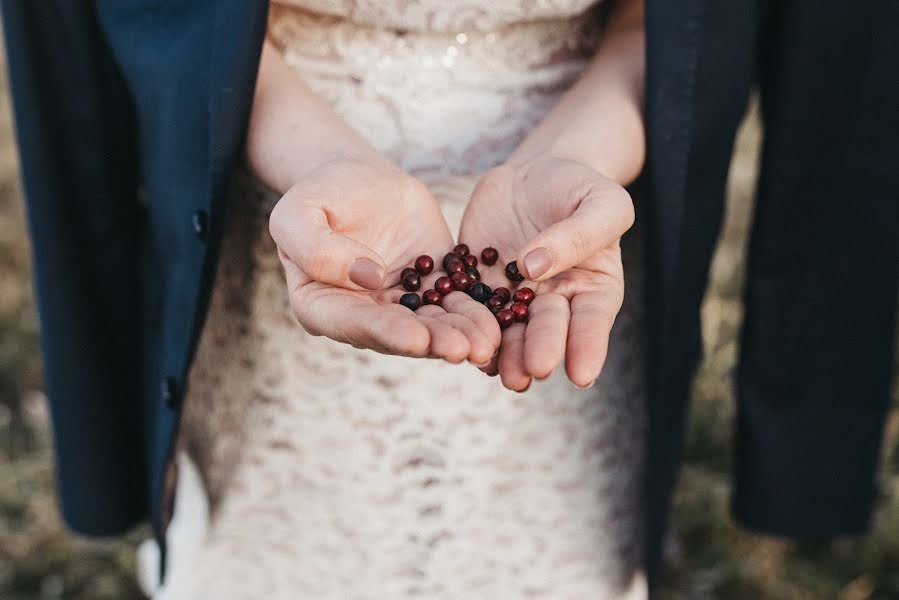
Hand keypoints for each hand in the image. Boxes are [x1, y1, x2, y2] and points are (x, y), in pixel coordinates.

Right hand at [270, 157, 500, 363]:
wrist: (358, 179)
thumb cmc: (319, 194)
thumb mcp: (298, 212)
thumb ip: (318, 248)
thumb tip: (369, 278)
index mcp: (321, 305)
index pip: (353, 324)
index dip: (386, 333)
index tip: (417, 338)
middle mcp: (362, 316)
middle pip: (398, 335)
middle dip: (432, 343)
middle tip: (463, 349)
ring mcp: (399, 307)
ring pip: (431, 327)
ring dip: (459, 336)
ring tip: (486, 342)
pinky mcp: (430, 290)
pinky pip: (454, 305)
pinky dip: (475, 314)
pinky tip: (499, 320)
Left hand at [459, 156, 634, 389]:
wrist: (535, 174)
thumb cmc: (580, 188)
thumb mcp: (601, 202)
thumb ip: (577, 234)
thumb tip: (535, 267)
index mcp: (593, 289)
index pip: (592, 321)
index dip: (587, 348)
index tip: (581, 375)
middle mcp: (554, 302)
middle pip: (546, 331)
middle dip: (540, 352)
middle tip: (534, 371)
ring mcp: (514, 298)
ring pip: (509, 332)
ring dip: (504, 355)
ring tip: (500, 373)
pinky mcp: (479, 286)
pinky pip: (472, 309)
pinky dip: (467, 327)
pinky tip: (463, 344)